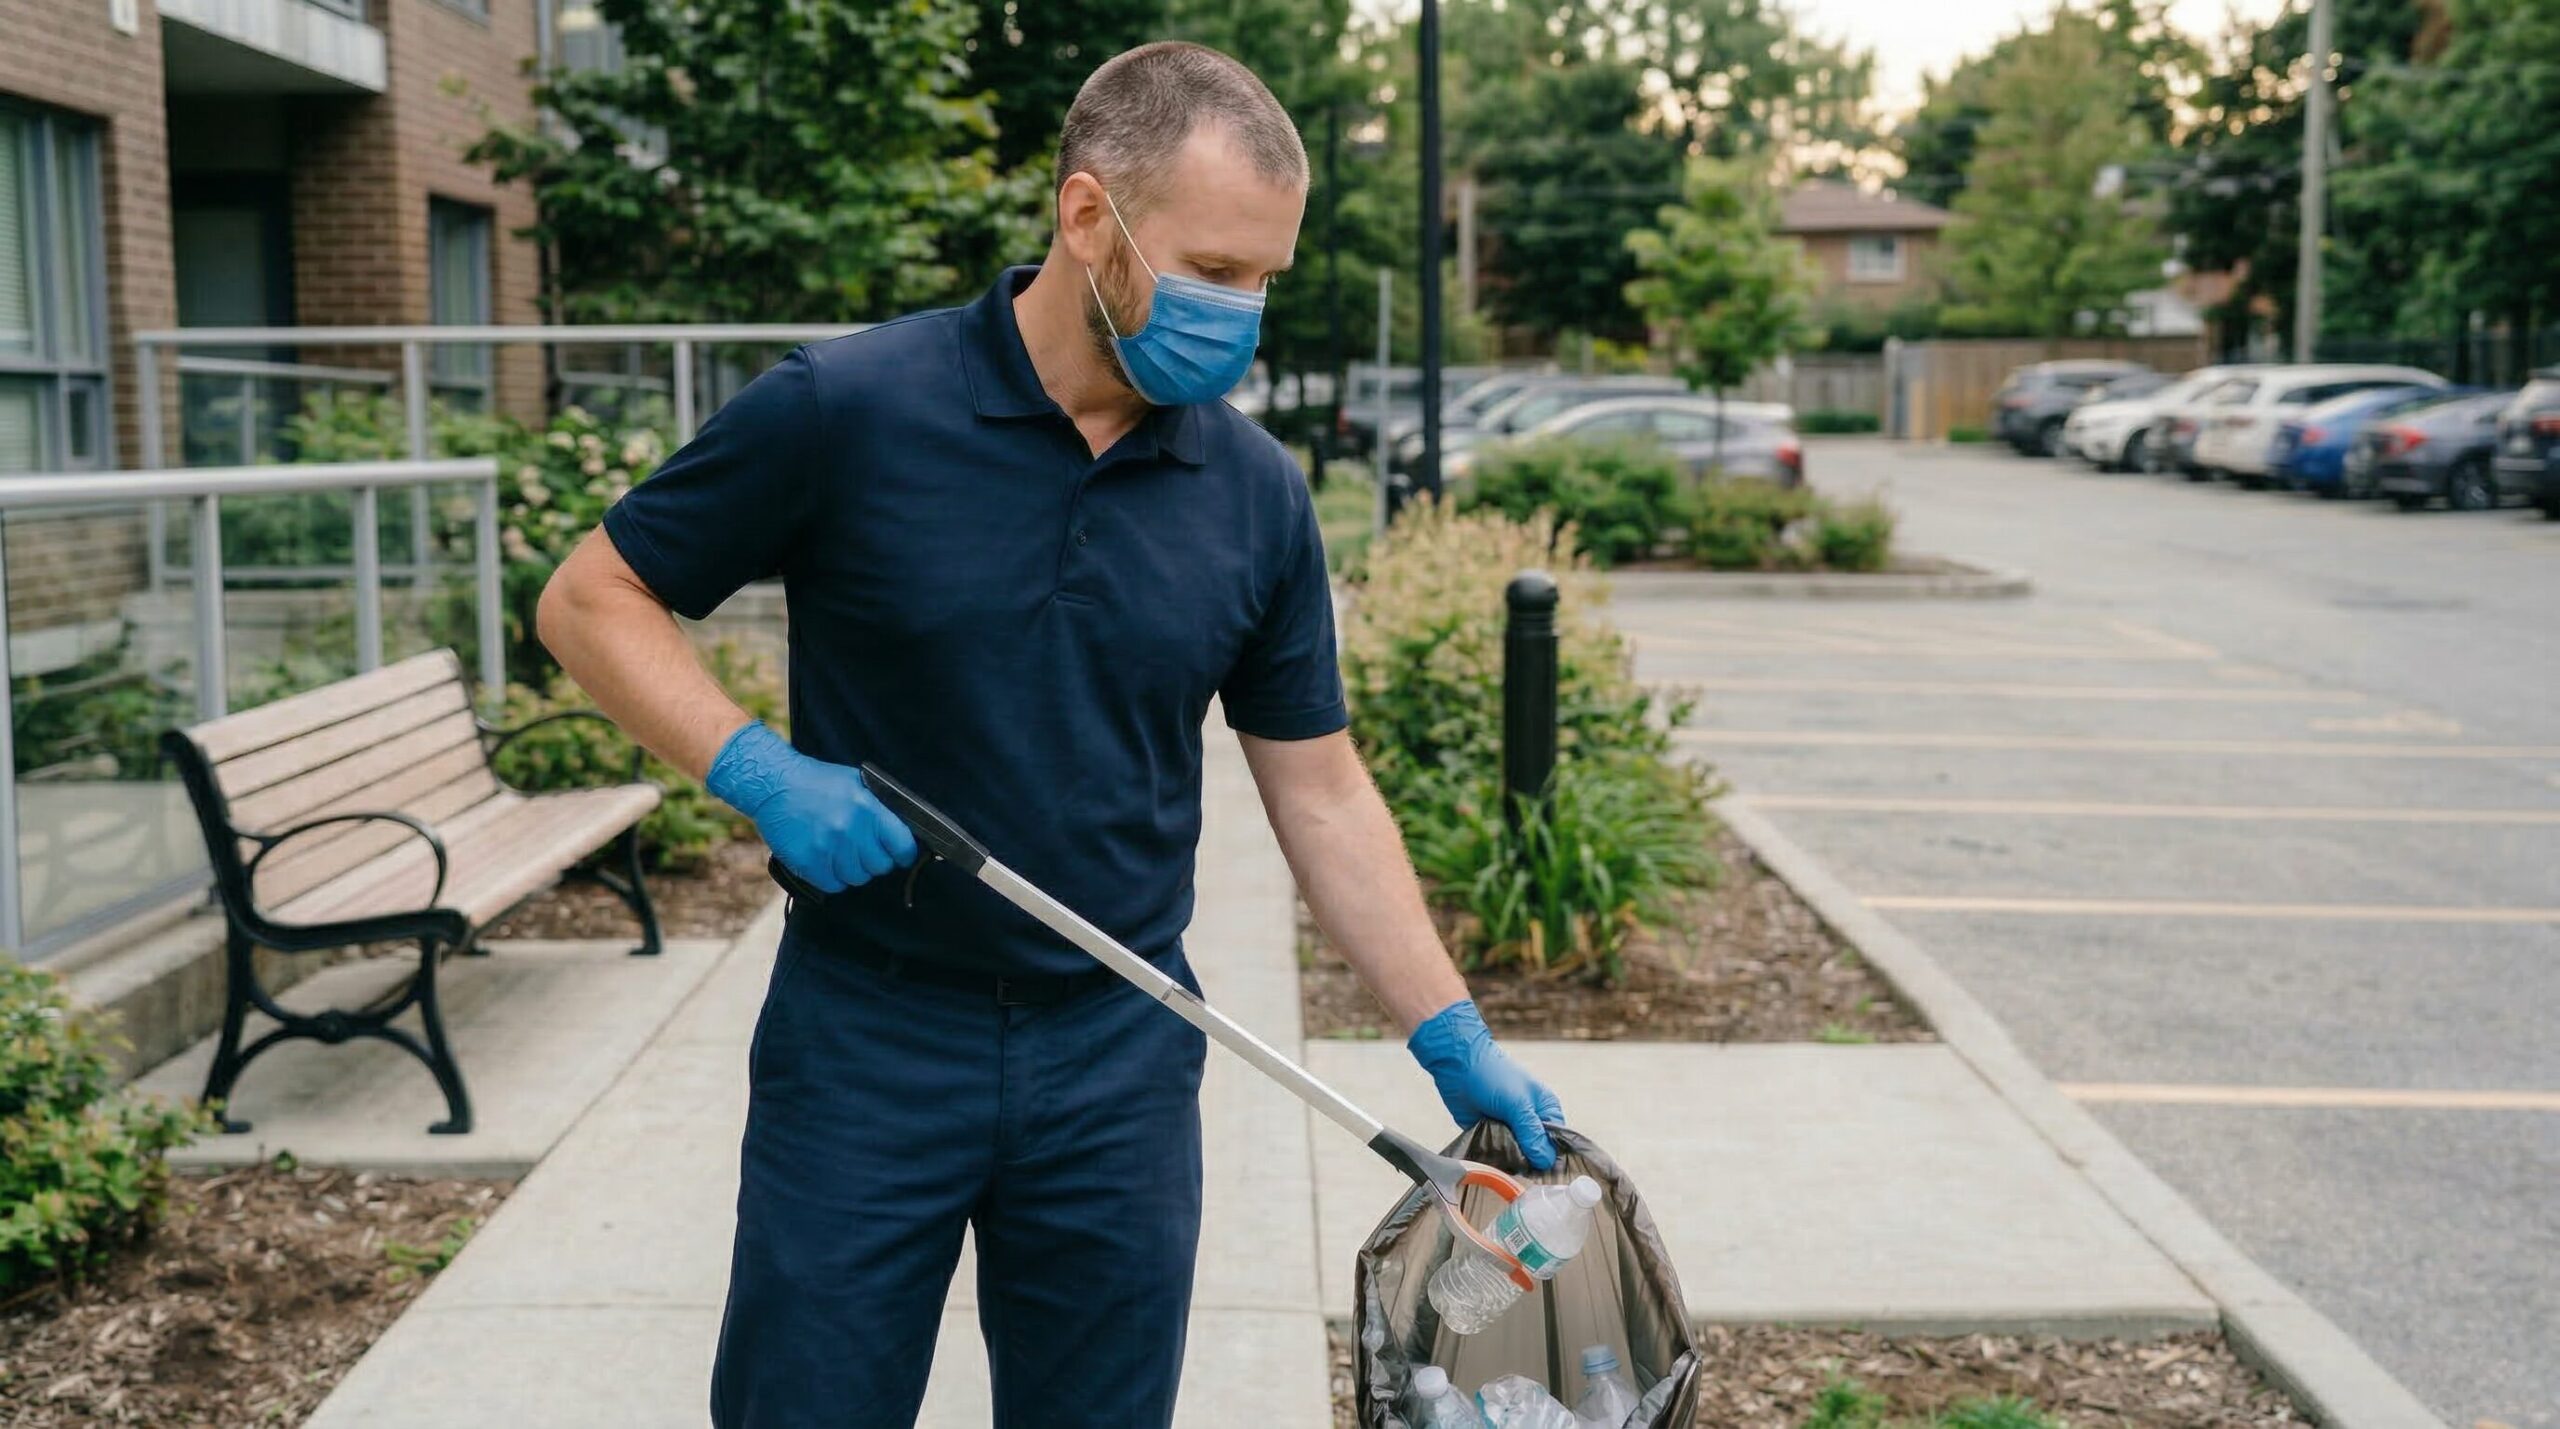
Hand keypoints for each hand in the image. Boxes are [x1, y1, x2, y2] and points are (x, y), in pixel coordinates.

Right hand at [705, 722, 917, 892]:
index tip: (900, 855)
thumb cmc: (817, 782)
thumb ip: (880, 808)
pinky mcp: (808, 863)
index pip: (903, 845)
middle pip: (880, 866)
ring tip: (840, 852)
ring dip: (852, 870)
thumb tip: (902, 832)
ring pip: (857, 878)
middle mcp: (851, 830)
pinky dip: (832, 878)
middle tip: (862, 850)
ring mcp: (828, 848)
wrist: (773, 784)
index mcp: (868, 808)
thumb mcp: (857, 784)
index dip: (904, 854)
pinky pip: (833, 885)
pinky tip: (826, 861)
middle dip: (874, 861)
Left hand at [1408, 998, 1565, 1170]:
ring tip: (1504, 1167)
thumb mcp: (1517, 1104)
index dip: (1552, 1158)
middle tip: (1521, 1172)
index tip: (1545, 1175)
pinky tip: (1491, 1166)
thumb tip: (1546, 1161)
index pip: (1557, 1142)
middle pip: (1537, 1153)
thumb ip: (1532, 1132)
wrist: (1457, 1064)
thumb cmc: (1493, 1076)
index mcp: (1546, 1109)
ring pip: (1517, 1156)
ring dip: (1510, 1163)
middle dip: (1529, 1163)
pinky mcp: (1490, 1134)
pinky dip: (1494, 1160)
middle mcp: (1531, 1121)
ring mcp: (1510, 1129)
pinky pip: (1497, 1154)